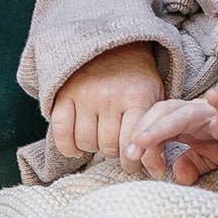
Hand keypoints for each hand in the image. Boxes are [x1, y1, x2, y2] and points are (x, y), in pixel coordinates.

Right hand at [49, 44, 165, 161]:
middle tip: (116, 145)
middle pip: (108, 146)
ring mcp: (84, 96)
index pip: (131, 142)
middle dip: (114, 152)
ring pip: (85, 142)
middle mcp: (109, 97)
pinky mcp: (64, 95)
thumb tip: (157, 172)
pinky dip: (68, 146)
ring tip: (100, 138)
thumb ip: (157, 134)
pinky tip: (77, 146)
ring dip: (93, 147)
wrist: (113, 46)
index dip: (132, 160)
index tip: (132, 161)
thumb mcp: (154, 100)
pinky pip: (61, 132)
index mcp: (136, 97)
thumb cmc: (137, 81)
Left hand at [122, 86, 217, 179]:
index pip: (154, 124)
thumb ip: (191, 166)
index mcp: (182, 123)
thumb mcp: (208, 159)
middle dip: (143, 131)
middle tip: (131, 153)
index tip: (131, 159)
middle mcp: (194, 113)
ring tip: (145, 138)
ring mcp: (213, 113)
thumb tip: (178, 175)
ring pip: (183, 112)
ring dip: (161, 125)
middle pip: (162, 113)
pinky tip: (214, 96)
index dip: (140, 138)